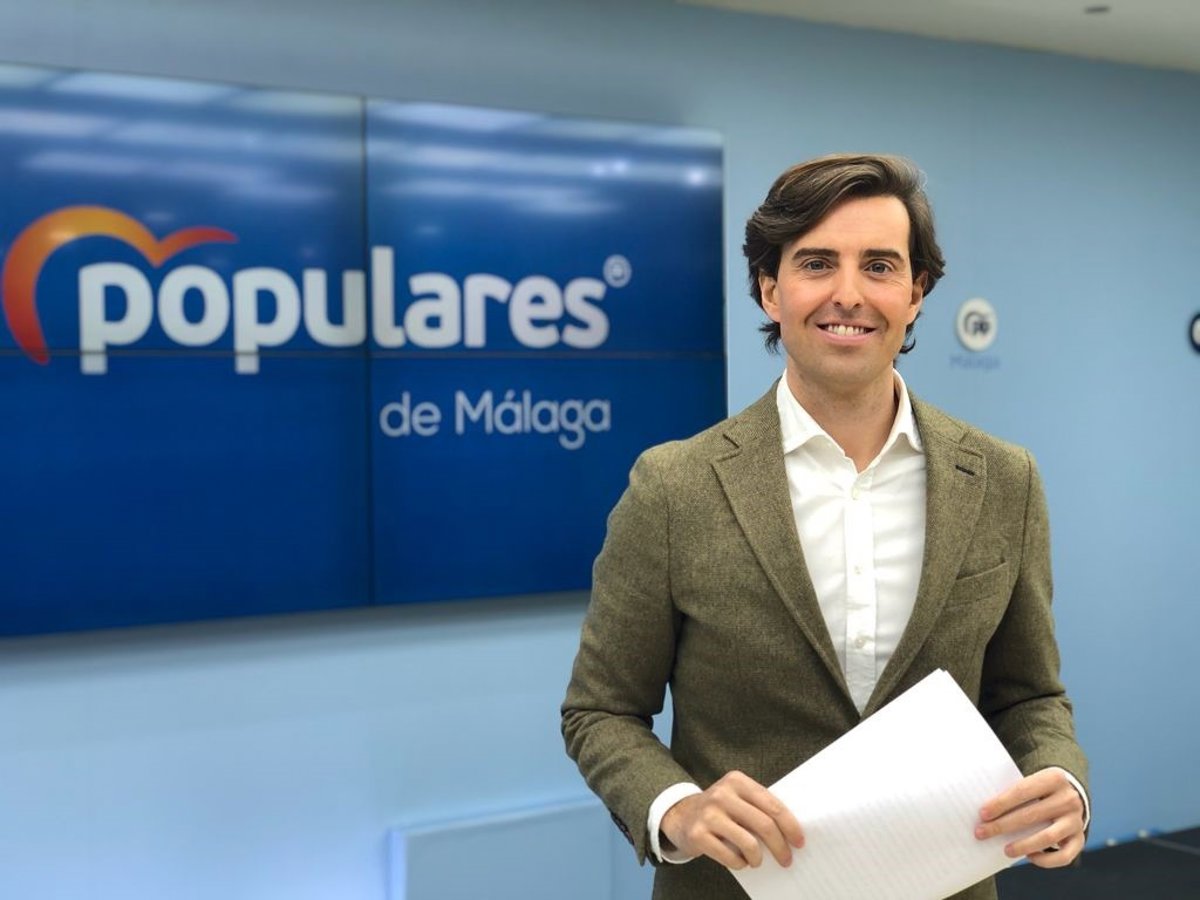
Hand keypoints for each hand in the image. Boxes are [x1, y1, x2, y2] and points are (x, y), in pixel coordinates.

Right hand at [659, 770, 803, 869]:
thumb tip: (790, 833)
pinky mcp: (698, 834)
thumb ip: (759, 807)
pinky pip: (730, 856)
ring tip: (757, 860)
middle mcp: (722, 794)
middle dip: (780, 847)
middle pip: (764, 824)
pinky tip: (740, 861)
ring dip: (758, 857)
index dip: (790, 826)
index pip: (772, 805)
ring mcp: (708, 814)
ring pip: (749, 843)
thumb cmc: (719, 809)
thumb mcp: (737, 798)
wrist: (680, 814)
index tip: (799, 842)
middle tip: (786, 860)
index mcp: (737, 781)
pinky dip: (740, 864)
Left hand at [976, 767, 1084, 866]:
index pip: (1023, 791)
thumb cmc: (1039, 789)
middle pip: (1031, 815)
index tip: (982, 814)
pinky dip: (1046, 860)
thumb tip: (984, 812)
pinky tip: (1029, 857)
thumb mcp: (1031, 781)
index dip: (1001, 803)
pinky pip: (1064, 856)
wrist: (1070, 794)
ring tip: (1005, 850)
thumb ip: (1013, 791)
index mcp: (1054, 778)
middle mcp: (1069, 799)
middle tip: (982, 833)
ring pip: (1048, 837)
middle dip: (1003, 826)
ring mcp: (1076, 820)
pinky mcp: (1080, 839)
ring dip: (1023, 845)